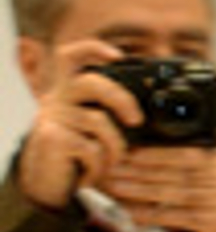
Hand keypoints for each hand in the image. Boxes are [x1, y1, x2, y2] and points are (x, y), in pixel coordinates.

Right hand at [16, 52, 137, 211]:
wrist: (48, 182)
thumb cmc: (79, 152)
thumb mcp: (96, 128)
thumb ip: (112, 114)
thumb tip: (151, 115)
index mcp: (68, 91)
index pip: (70, 57)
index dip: (92, 49)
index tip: (117, 56)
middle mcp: (56, 99)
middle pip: (90, 82)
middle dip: (121, 99)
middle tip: (136, 120)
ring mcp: (51, 118)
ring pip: (98, 121)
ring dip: (115, 147)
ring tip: (111, 162)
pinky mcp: (51, 138)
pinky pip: (90, 147)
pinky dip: (100, 165)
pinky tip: (92, 173)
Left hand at [103, 145, 215, 231]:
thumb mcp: (207, 176)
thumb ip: (182, 165)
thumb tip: (138, 156)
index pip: (181, 153)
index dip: (151, 154)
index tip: (126, 154)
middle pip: (172, 173)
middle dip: (138, 171)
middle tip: (112, 169)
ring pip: (170, 193)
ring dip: (139, 190)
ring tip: (115, 187)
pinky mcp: (212, 222)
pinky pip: (173, 216)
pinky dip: (150, 214)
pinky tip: (132, 212)